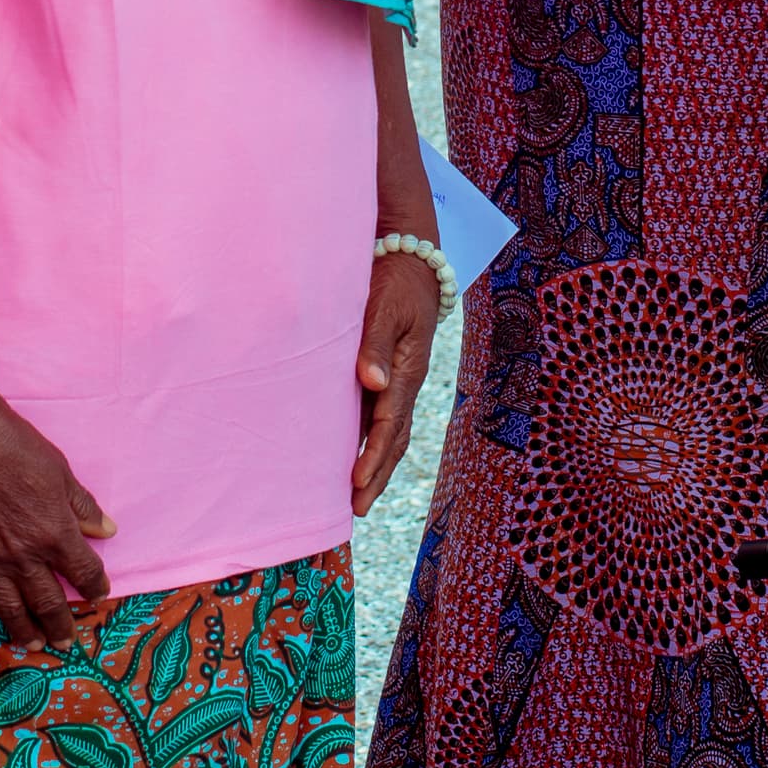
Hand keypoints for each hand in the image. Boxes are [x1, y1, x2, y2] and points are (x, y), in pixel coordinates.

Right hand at [0, 398, 115, 646]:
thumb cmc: (15, 446)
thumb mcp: (60, 472)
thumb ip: (82, 507)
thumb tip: (106, 530)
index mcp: (54, 535)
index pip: (83, 572)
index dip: (94, 586)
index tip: (98, 595)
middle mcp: (22, 555)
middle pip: (47, 601)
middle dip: (59, 624)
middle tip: (65, 642)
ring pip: (6, 606)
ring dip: (20, 629)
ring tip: (30, 644)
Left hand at [352, 249, 443, 511]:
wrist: (412, 258)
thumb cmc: (395, 280)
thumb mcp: (384, 306)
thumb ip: (375, 344)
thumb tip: (373, 384)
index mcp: (408, 370)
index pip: (389, 423)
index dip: (373, 455)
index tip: (357, 482)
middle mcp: (407, 381)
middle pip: (394, 439)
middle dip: (377, 475)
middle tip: (357, 510)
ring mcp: (401, 379)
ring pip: (390, 432)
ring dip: (376, 465)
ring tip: (358, 496)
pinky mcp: (391, 372)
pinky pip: (382, 416)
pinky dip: (372, 442)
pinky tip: (355, 456)